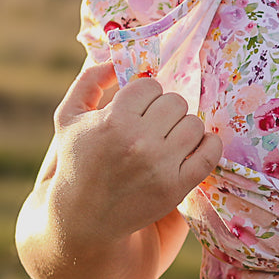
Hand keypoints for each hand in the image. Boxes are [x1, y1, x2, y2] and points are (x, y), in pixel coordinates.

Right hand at [47, 62, 221, 247]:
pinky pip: (210, 152)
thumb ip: (88, 83)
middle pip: (175, 102)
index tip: (138, 109)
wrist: (84, 218)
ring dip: (185, 128)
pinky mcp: (176, 187)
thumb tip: (114, 60)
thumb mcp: (68, 119)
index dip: (145, 95)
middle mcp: (138, 142)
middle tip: (155, 125)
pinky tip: (195, 147)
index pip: (150, 85)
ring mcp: (159, 165)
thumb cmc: (78, 163)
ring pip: (195, 124)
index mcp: (113, 121)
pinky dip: (209, 145)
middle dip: (166, 110)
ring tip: (169, 139)